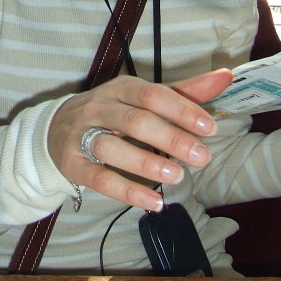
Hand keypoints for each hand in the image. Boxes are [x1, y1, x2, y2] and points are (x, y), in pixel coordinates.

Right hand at [47, 68, 232, 210]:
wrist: (55, 129)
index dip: (182, 110)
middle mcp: (100, 108)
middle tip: (202, 157)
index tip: (209, 127)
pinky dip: (127, 191)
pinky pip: (99, 179)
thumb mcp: (144, 98)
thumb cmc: (112, 112)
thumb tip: (225, 77)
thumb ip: (184, 92)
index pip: (153, 95)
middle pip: (135, 121)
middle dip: (171, 139)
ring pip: (112, 148)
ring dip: (146, 163)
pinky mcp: (73, 165)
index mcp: (122, 88)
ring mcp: (82, 136)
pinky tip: (153, 202)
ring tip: (176, 177)